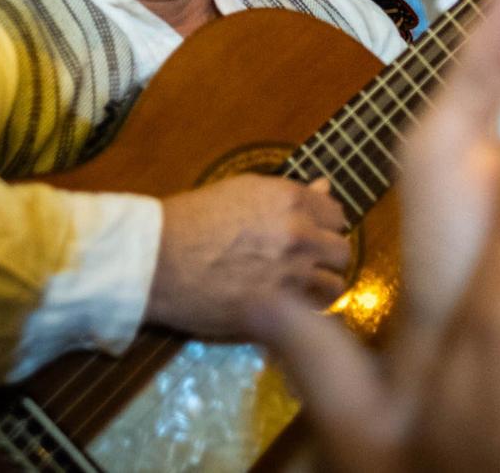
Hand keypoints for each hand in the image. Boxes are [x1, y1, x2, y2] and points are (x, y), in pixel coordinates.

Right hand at [146, 174, 349, 338]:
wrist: (158, 261)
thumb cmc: (191, 219)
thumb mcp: (242, 191)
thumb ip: (289, 193)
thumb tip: (325, 187)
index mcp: (291, 200)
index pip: (336, 215)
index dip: (324, 226)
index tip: (311, 235)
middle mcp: (300, 234)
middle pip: (341, 250)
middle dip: (326, 257)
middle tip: (305, 264)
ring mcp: (293, 274)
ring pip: (335, 284)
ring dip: (320, 286)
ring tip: (299, 290)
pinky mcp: (280, 309)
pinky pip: (314, 313)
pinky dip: (306, 312)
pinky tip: (289, 309)